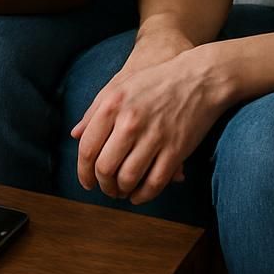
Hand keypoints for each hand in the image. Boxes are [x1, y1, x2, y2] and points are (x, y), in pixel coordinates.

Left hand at [70, 45, 226, 205]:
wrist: (198, 78)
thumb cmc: (155, 82)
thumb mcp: (118, 87)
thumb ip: (94, 111)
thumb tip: (75, 134)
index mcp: (112, 106)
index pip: (87, 148)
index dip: (83, 171)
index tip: (86, 181)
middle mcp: (130, 122)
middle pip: (105, 167)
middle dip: (102, 185)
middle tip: (105, 188)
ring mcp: (154, 137)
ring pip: (128, 178)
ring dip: (121, 191)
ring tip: (121, 192)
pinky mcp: (176, 149)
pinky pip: (155, 182)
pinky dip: (144, 195)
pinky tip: (139, 195)